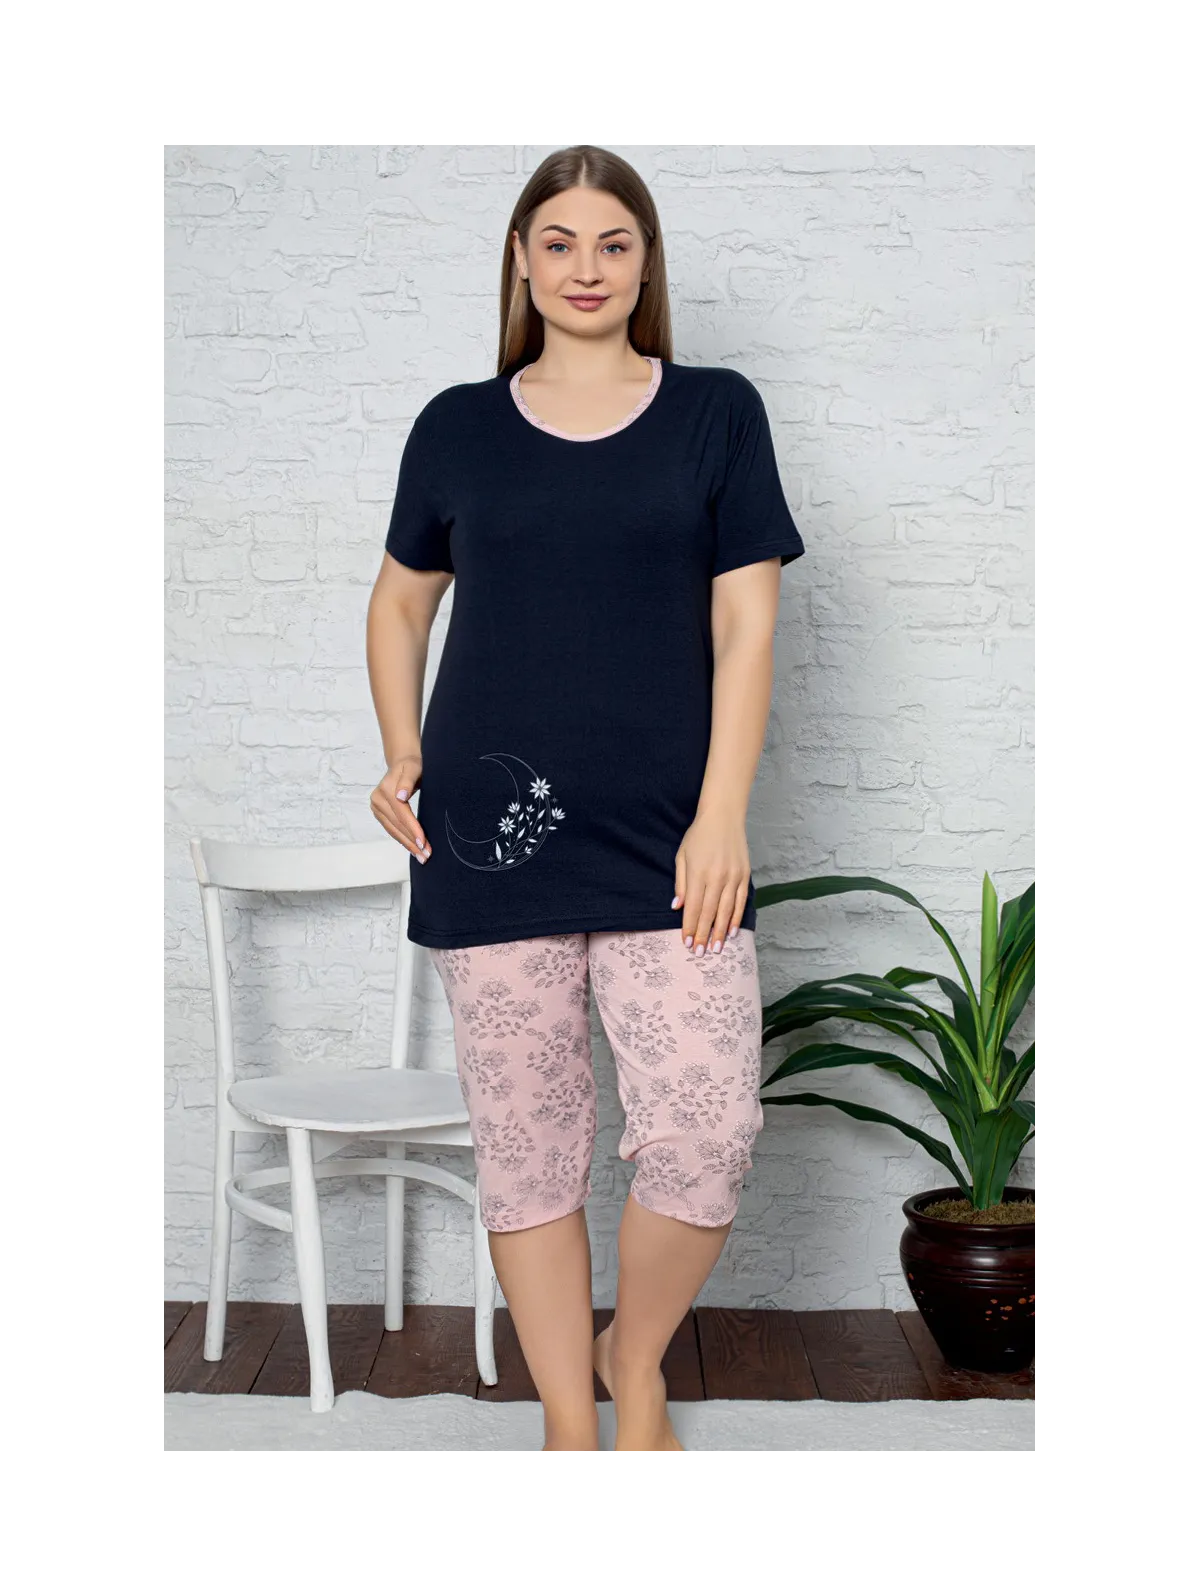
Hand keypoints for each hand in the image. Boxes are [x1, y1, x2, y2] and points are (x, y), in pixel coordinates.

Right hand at [370, 753, 430, 863]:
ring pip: (393, 830)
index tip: (423, 843)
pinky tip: (412, 848)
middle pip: (397, 825)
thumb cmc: (413, 765)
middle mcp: (377, 799)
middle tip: (426, 856)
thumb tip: (401, 796)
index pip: (401, 814)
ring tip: (421, 856)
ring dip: (407, 844)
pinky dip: (402, 839)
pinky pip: (391, 828)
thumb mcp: (414, 767)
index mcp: (386, 789)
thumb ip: (408, 781)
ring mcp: (376, 806)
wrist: (404, 762)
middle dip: (412, 841)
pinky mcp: (379, 812)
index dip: (413, 829)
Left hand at [672, 807, 749, 953]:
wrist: (723, 816)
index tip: (686, 943)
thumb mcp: (682, 856)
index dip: (689, 927)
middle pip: (709, 913)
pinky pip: (740, 902)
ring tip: (715, 948)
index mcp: (699, 873)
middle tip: (699, 953)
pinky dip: (736, 918)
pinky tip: (731, 931)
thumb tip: (677, 907)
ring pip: (726, 911)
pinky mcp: (744, 875)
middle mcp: (717, 877)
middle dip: (703, 934)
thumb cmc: (698, 836)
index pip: (693, 907)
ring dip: (719, 932)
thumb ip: (680, 883)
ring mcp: (733, 877)